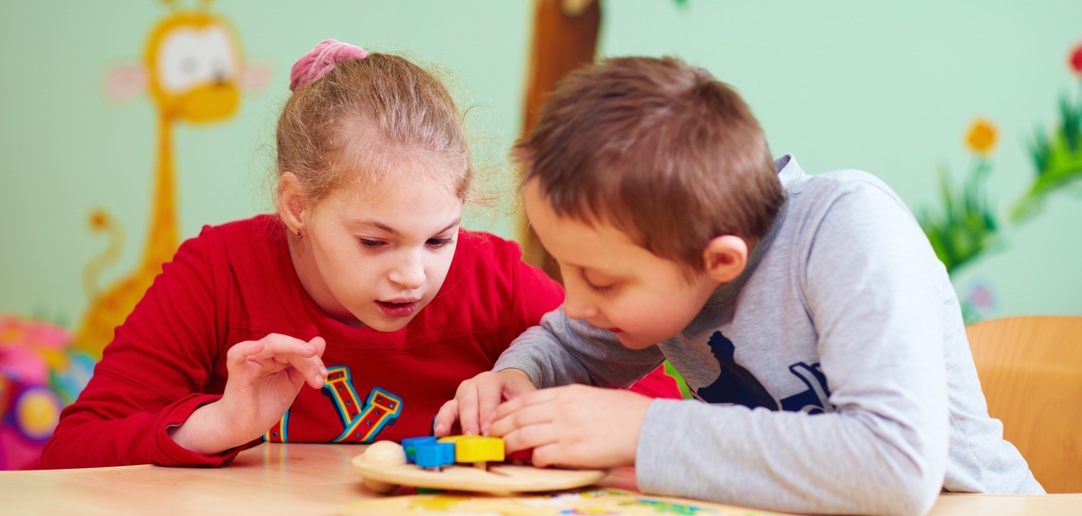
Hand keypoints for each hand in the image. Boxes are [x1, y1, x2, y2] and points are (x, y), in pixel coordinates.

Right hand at [169, 334, 326, 454]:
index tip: (323, 377)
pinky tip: (259, 347)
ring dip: (294, 348)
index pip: (296, 349)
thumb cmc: (266, 404)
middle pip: (287, 345)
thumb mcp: (292, 383)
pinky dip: (246, 348)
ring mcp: (250, 363)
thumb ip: (306, 363)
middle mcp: (263, 356)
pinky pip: (236, 355)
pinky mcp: (237, 374)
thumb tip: (320, 341)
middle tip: (321, 376)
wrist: (245, 428)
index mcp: (276, 357)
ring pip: (271, 344)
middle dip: (308, 358)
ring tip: (310, 354)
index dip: (313, 359)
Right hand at [434, 369, 535, 436]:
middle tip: (472, 436)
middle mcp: (471, 386)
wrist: (507, 385)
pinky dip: (441, 426)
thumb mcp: (524, 397)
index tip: (488, 429)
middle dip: (469, 421)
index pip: (487, 396)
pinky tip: (439, 436)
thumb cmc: (516, 393)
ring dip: (447, 421)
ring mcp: (459, 397)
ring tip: (442, 433)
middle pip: (468, 403)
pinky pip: (444, 417)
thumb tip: (519, 433)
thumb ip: (521, 412)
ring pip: (451, 407)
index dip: (487, 412)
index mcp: (489, 380)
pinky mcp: (452, 410)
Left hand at [488, 384, 651, 468]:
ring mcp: (566, 431)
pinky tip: (534, 461)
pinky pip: (542, 455)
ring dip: (509, 444)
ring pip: (524, 436)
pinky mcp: (573, 452)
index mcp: (567, 394)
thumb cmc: (623, 413)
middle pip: (519, 417)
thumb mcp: (591, 398)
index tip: (495, 417)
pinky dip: (533, 459)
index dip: (505, 410)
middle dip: (499, 427)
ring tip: (501, 449)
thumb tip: (546, 415)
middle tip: (489, 436)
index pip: (525, 400)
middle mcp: (562, 410)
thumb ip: (567, 404)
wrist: (647, 428)